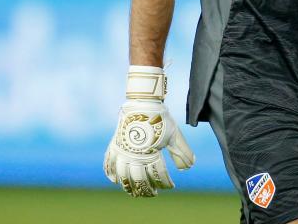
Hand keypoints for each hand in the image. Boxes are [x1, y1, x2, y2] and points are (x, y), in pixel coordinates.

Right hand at [104, 66, 194, 196]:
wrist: (143, 103)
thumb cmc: (161, 119)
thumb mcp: (174, 135)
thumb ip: (182, 152)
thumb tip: (189, 167)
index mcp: (150, 154)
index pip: (158, 175)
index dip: (165, 183)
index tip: (171, 186)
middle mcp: (134, 155)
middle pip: (139, 180)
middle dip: (147, 190)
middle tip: (153, 193)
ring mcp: (122, 151)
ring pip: (122, 177)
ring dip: (129, 187)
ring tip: (135, 193)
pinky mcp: (114, 146)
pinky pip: (108, 164)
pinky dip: (111, 174)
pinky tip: (116, 180)